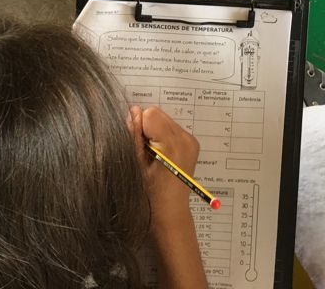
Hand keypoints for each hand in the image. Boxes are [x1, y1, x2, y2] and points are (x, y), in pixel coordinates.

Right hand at [129, 106, 206, 288]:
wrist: (169, 214)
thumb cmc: (149, 196)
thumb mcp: (136, 165)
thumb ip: (133, 136)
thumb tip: (132, 110)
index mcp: (173, 145)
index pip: (150, 114)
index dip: (138, 128)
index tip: (137, 148)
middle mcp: (186, 139)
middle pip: (157, 114)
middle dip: (146, 128)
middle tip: (144, 153)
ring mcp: (191, 140)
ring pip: (163, 118)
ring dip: (153, 131)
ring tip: (152, 156)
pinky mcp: (192, 142)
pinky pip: (170, 127)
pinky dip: (161, 135)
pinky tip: (159, 155)